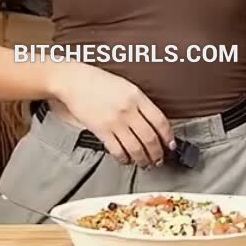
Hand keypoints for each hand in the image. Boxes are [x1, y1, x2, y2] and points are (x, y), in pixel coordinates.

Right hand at [54, 63, 175, 167]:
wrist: (75, 81)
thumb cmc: (99, 81)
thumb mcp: (126, 86)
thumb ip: (140, 102)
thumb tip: (153, 122)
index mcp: (137, 96)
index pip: (160, 120)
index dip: (168, 136)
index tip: (170, 144)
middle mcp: (128, 110)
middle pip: (150, 138)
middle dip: (157, 153)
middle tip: (159, 158)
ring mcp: (115, 122)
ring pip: (136, 148)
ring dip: (143, 159)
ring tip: (146, 163)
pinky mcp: (101, 131)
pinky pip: (117, 151)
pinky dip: (124, 159)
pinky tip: (127, 160)